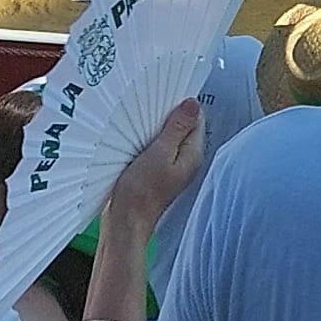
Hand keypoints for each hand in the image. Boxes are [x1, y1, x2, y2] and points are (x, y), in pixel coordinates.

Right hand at [99, 99, 206, 244]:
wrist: (124, 222)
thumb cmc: (141, 192)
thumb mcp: (159, 153)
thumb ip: (177, 128)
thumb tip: (192, 103)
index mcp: (193, 154)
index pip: (196, 118)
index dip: (180, 106)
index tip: (162, 98)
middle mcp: (186, 160)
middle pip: (183, 126)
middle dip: (167, 115)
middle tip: (148, 110)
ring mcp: (172, 167)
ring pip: (168, 136)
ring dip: (156, 128)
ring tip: (140, 124)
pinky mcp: (157, 172)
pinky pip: (157, 148)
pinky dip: (148, 141)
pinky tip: (135, 140)